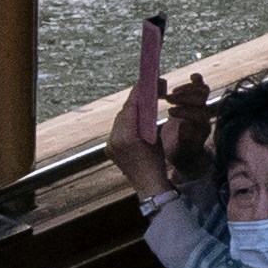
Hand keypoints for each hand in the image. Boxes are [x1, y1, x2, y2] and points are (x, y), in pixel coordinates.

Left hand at [114, 64, 209, 199]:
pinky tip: (137, 119)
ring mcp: (110, 144)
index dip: (140, 92)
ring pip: (120, 119)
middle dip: (136, 100)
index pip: (131, 106)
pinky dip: (128, 122)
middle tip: (150, 90)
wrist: (148, 186)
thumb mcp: (157, 138)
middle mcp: (114, 139)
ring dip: (131, 110)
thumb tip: (147, 101)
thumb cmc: (158, 163)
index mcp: (127, 136)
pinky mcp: (110, 149)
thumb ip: (148, 119)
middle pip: (124, 112)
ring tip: (145, 103)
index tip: (148, 81)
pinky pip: (118, 129)